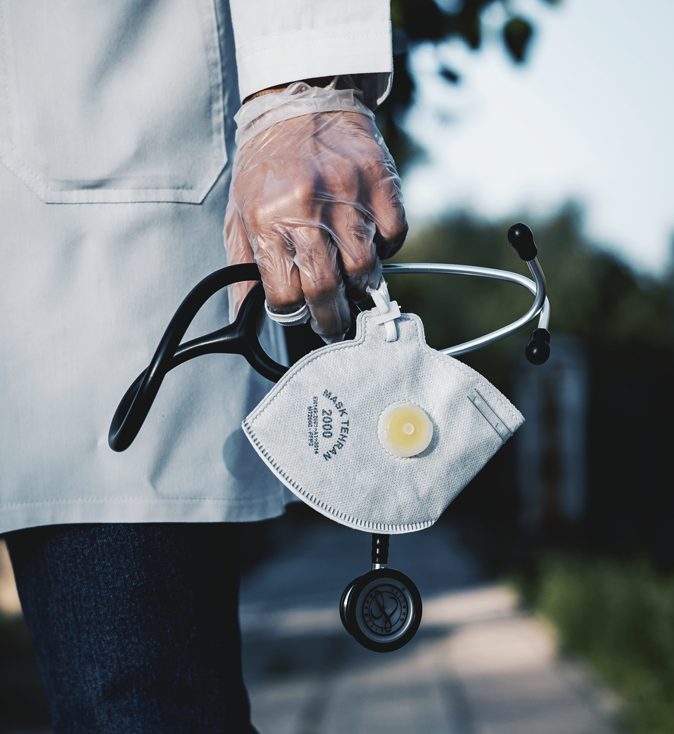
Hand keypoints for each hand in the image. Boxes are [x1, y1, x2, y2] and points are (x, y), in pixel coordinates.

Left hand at [224, 109, 406, 341]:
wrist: (299, 100)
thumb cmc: (267, 165)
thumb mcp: (238, 214)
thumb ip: (241, 268)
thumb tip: (242, 316)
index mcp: (267, 219)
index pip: (285, 294)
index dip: (293, 313)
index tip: (300, 315)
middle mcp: (308, 208)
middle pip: (327, 289)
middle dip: (331, 319)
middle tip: (333, 325)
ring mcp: (349, 195)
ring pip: (365, 269)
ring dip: (359, 286)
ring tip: (352, 285)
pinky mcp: (380, 182)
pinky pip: (393, 237)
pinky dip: (384, 250)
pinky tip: (369, 244)